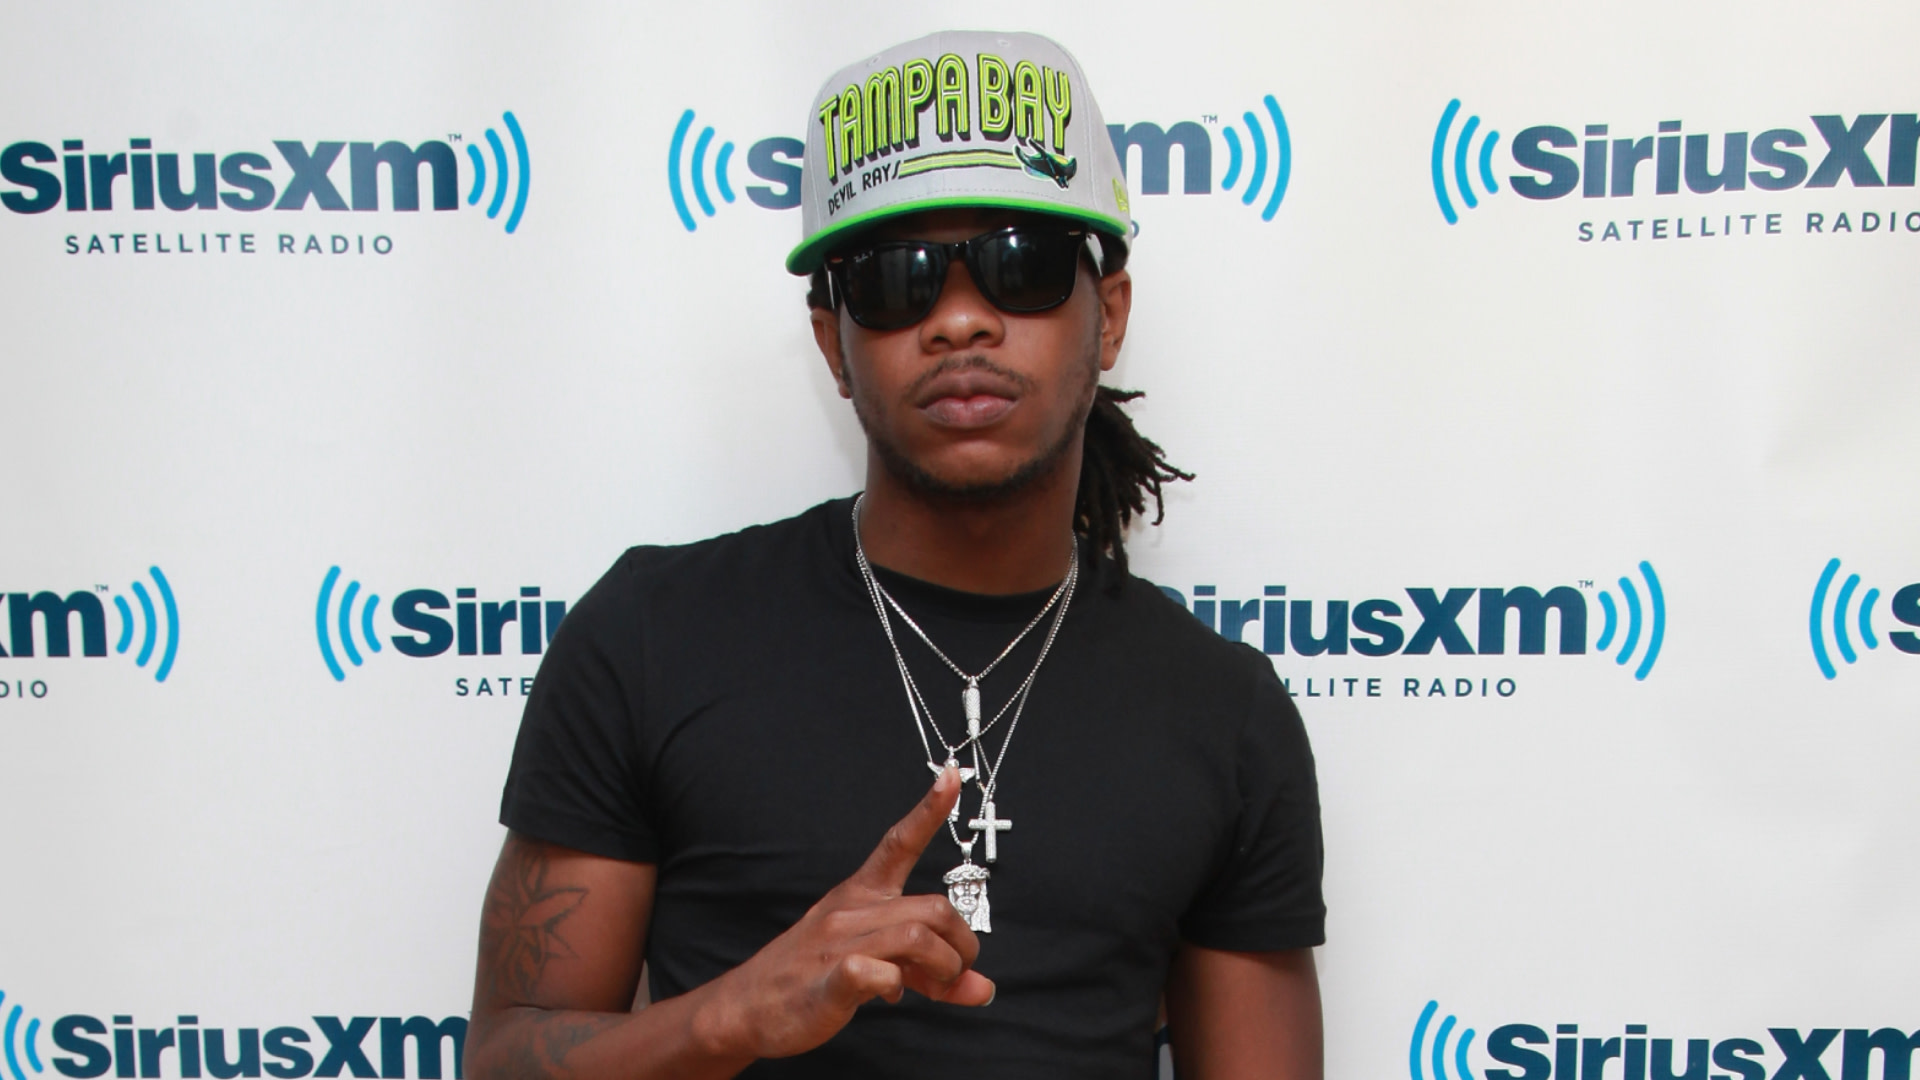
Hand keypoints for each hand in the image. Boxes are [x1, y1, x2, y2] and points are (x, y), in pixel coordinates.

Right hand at [692, 767, 994, 1060]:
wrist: (746, 1008)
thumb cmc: (811, 978)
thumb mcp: (875, 966)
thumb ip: (929, 972)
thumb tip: (983, 987)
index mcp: (861, 895)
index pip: (899, 842)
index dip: (930, 810)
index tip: (953, 774)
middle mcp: (851, 910)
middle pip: (934, 908)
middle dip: (962, 945)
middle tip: (957, 973)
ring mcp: (839, 943)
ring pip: (918, 937)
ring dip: (944, 968)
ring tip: (935, 987)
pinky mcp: (831, 980)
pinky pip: (878, 973)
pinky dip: (896, 987)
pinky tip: (889, 996)